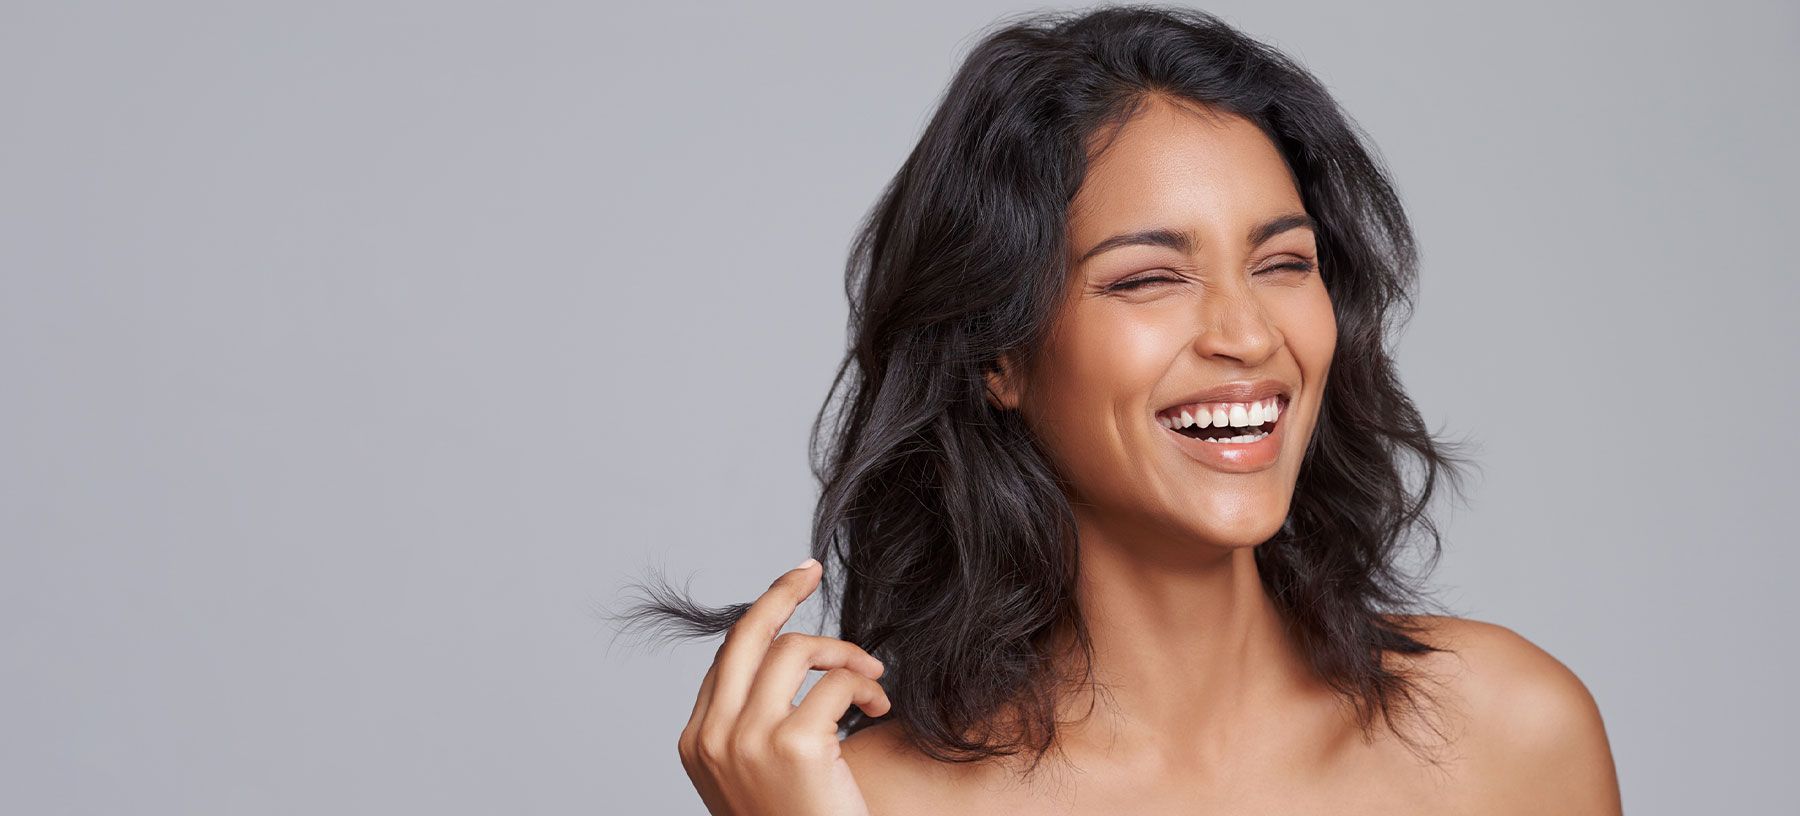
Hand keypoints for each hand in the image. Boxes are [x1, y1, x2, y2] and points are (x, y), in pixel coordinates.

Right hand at [677, 558, 891, 814]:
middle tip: (809, 570)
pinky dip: (865, 686)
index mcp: (695, 744)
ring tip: (872, 679)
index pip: (726, 658)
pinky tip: (877, 710)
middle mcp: (712, 737)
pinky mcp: (793, 744)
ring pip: (794, 650)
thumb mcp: (755, 778)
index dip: (760, 619)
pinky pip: (836, 682)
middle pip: (745, 634)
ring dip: (844, 653)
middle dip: (779, 592)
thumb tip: (782, 657)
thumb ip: (753, 728)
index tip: (790, 590)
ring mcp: (747, 740)